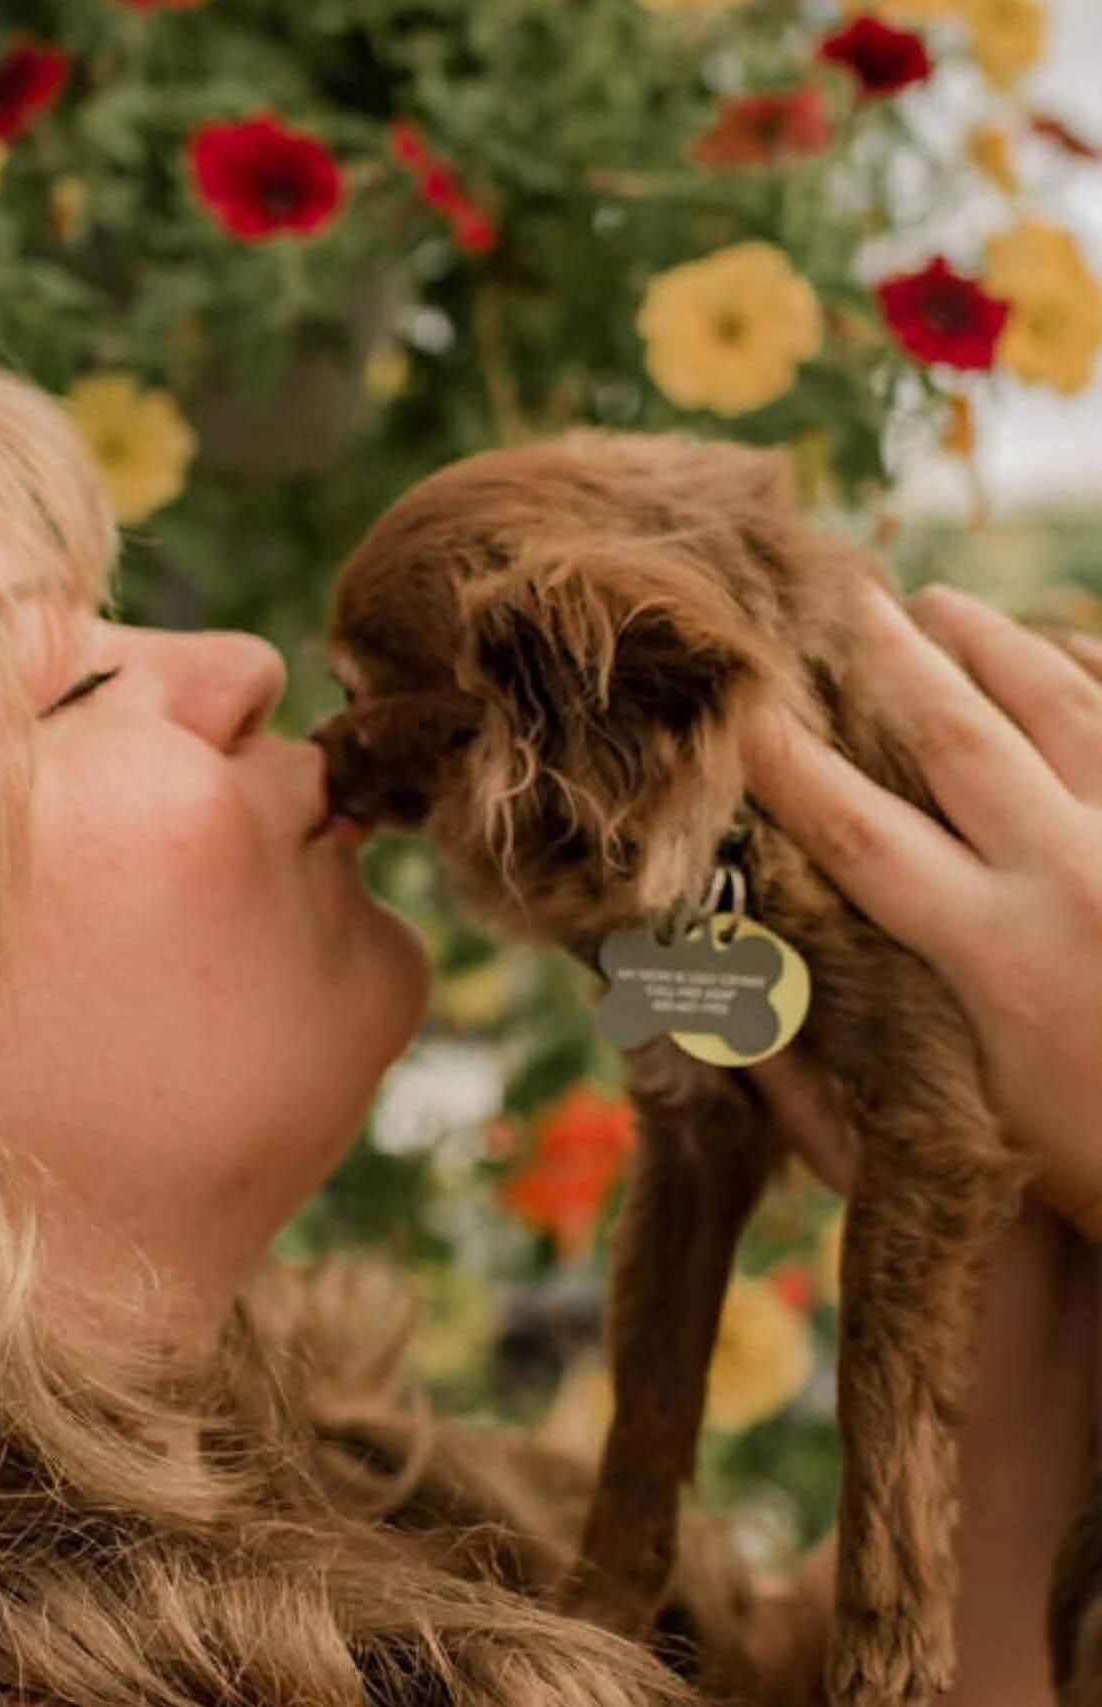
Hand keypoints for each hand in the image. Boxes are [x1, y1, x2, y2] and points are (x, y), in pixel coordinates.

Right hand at [737, 582, 1101, 1233]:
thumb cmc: (1090, 1165)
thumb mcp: (945, 1140)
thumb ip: (825, 1097)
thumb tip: (726, 1035)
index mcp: (995, 958)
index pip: (863, 836)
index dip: (791, 767)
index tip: (742, 713)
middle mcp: (1074, 882)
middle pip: (962, 739)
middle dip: (893, 659)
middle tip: (845, 597)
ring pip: (1065, 710)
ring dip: (996, 645)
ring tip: (945, 603)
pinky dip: (1099, 679)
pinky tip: (1069, 648)